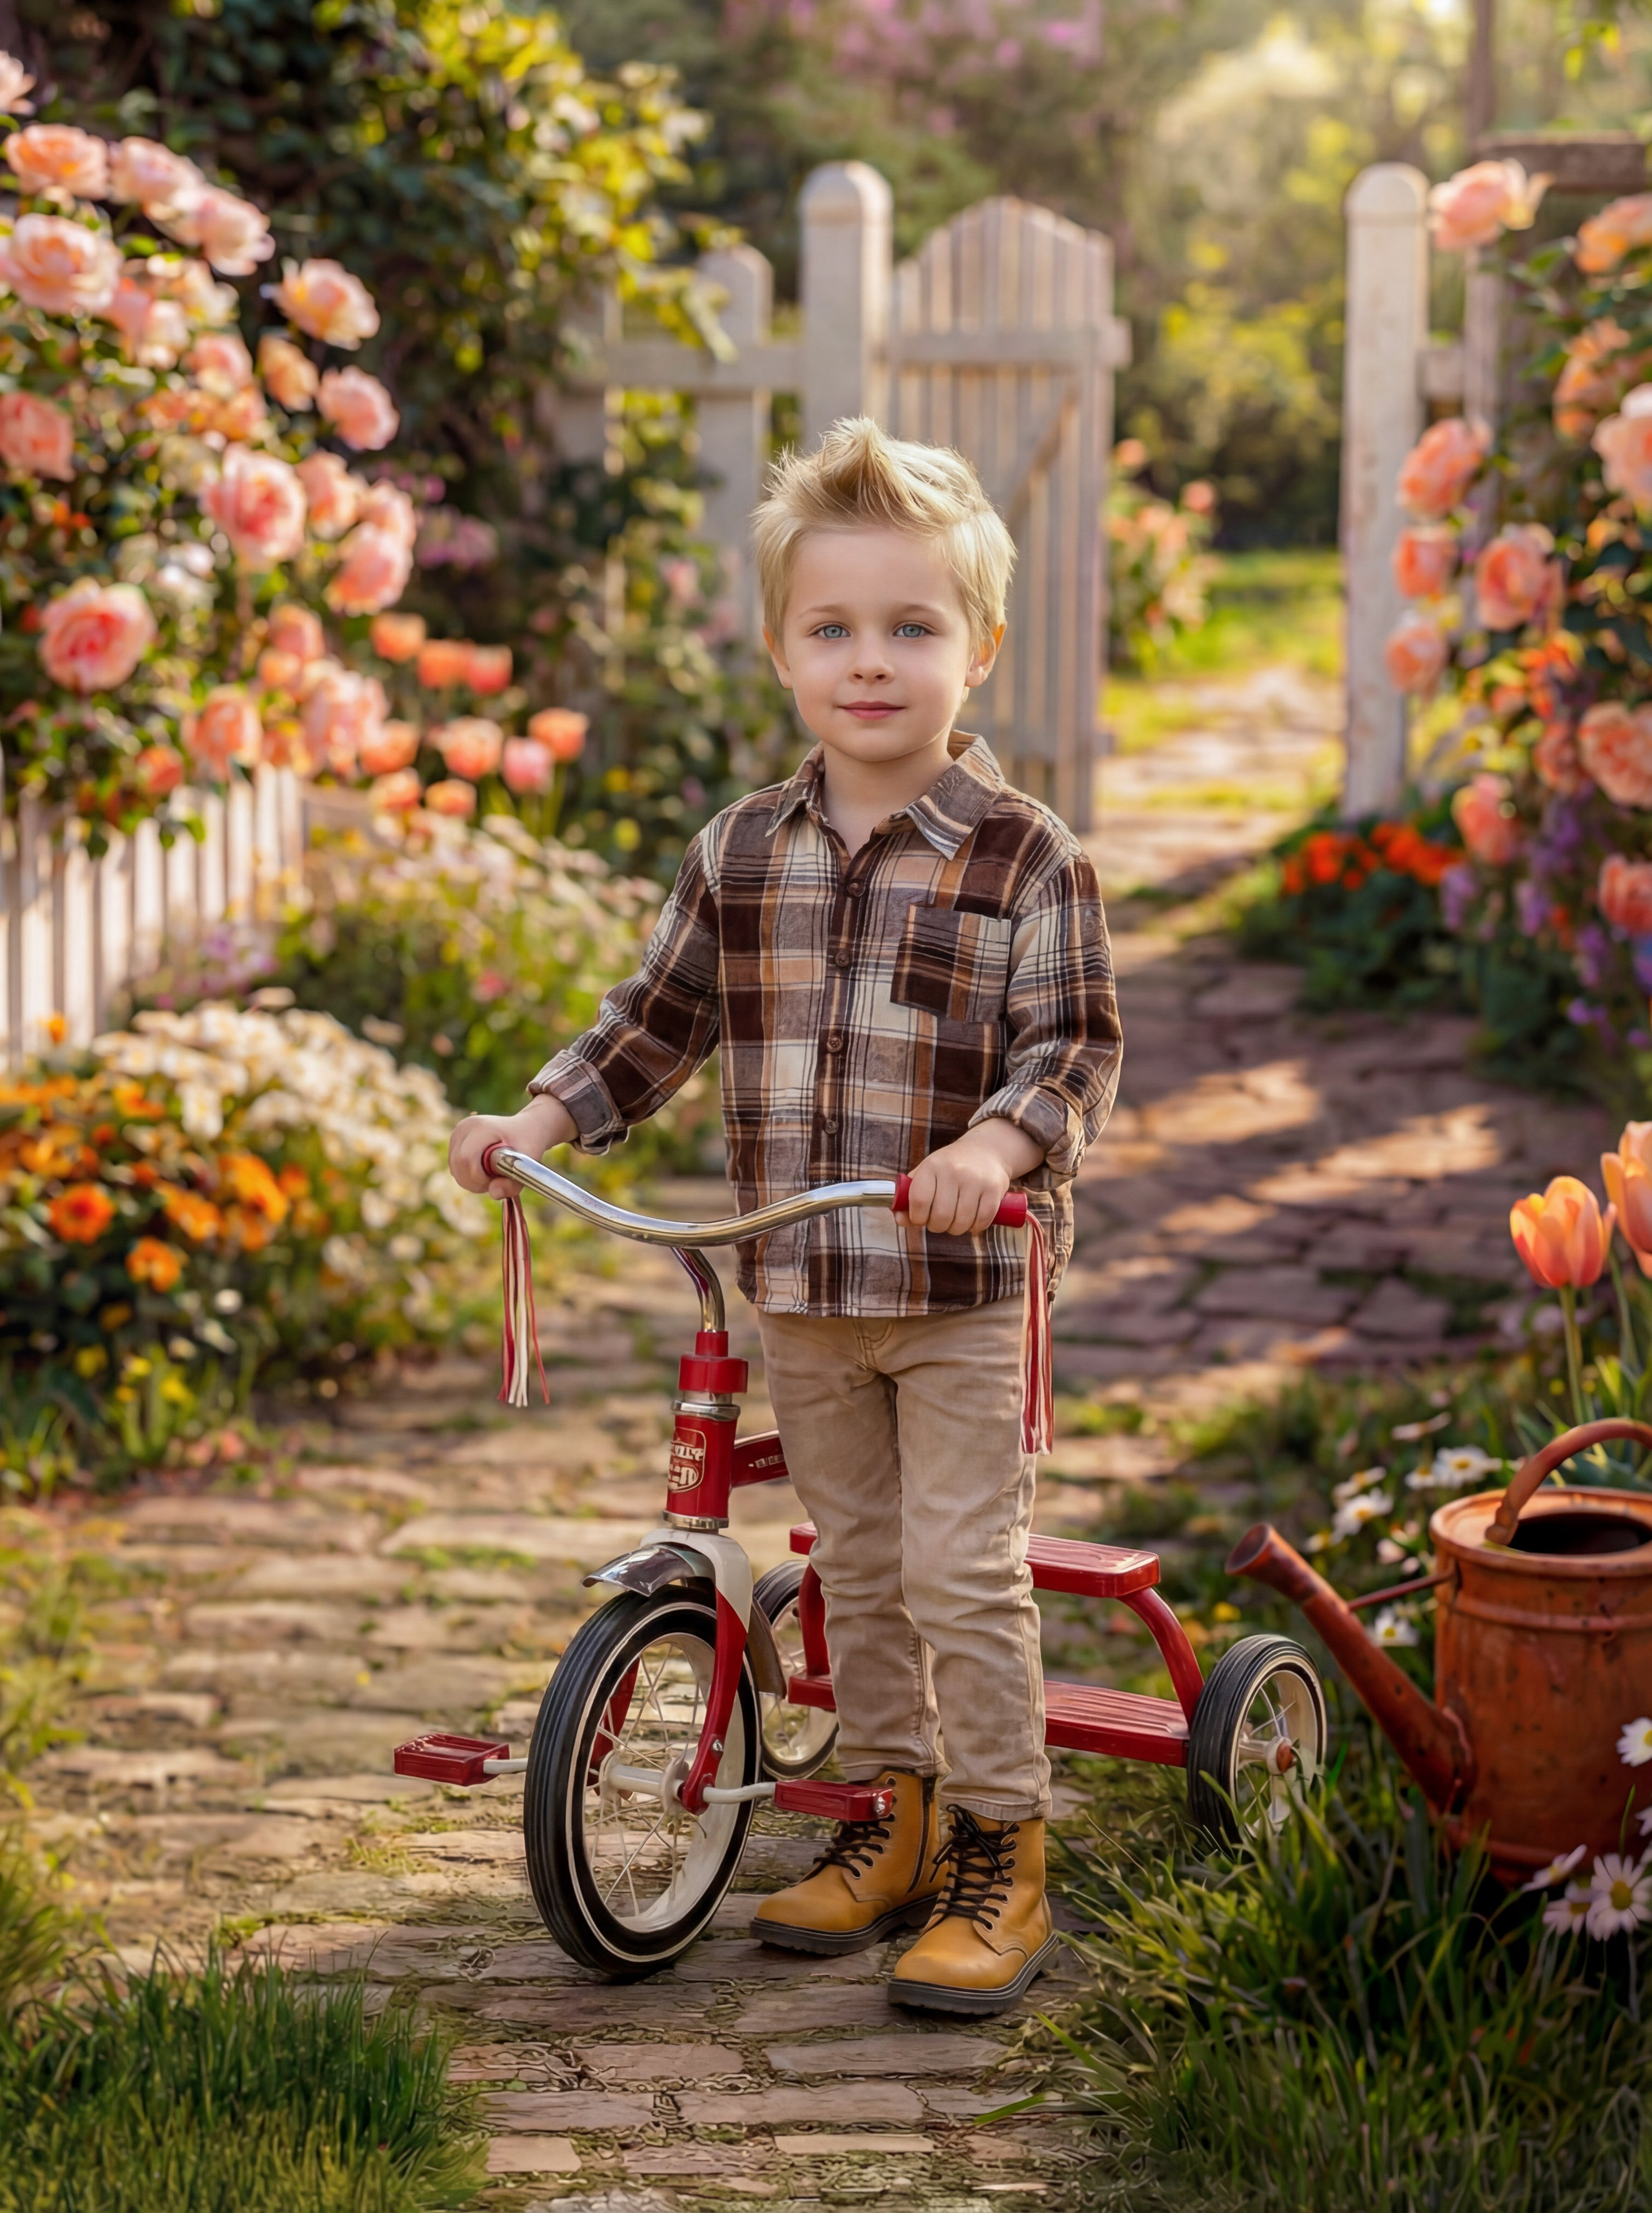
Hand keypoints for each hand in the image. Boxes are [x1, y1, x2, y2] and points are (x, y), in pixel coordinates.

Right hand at [449, 1093, 575, 1199]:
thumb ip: (513, 1183)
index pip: (466, 1159)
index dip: (478, 1177)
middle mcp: (464, 1128)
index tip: (497, 1179)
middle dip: (476, 1182)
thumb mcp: (529, 1164)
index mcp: (480, 1127)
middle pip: (458, 1166)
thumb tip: (493, 1193)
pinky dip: (469, 1177)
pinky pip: (456, 1169)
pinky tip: (485, 1171)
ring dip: (473, 1181)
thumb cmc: (528, 1143)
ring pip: (455, 1170)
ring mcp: (457, 1134)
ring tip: (493, 1174)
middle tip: (497, 1180)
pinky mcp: (455, 1142)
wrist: (525, 1128)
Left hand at [904, 1118, 1043, 1236]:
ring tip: (956, 1220)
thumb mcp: (927, 1174)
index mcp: (932, 1166)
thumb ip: (909, 1198)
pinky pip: (982, 1221)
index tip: (921, 1219)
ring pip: (961, 1222)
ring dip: (956, 1229)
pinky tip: (972, 1220)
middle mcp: (953, 1171)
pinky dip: (975, 1227)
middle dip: (938, 1226)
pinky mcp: (994, 1189)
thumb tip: (900, 1220)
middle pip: (941, 1216)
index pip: (919, 1200)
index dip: (917, 1217)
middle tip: (940, 1221)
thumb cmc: (950, 1167)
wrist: (986, 1150)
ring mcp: (975, 1180)